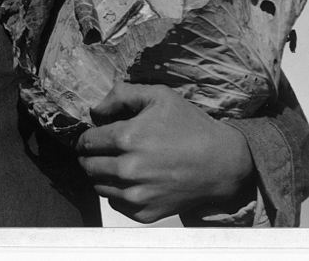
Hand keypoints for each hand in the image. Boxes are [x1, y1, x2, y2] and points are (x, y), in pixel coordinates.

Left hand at [75, 82, 255, 222]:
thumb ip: (121, 95)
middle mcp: (128, 169)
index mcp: (127, 138)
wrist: (222, 163)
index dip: (86, 137)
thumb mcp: (158, 96)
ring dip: (101, 175)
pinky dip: (117, 193)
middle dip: (90, 156)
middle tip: (100, 151)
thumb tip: (94, 110)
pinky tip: (130, 181)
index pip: (87, 142)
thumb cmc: (190, 126)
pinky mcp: (147, 213)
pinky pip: (116, 205)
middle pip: (88, 165)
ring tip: (115, 164)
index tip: (93, 136)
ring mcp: (137, 195)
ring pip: (99, 186)